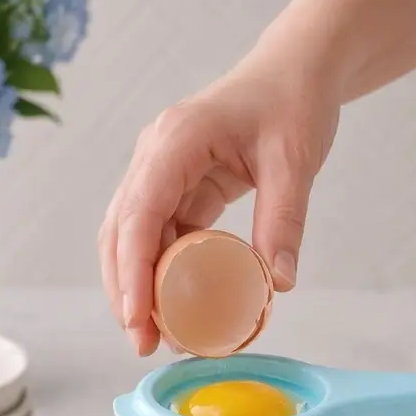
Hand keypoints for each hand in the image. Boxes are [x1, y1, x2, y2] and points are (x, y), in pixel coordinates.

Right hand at [98, 43, 340, 355]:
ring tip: (154, 337)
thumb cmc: (293, 103)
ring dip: (137, 288)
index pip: (139, 213)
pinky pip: (157, 238)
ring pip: (130, 239)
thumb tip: (277, 285)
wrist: (295, 72)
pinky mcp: (174, 188)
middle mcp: (155, 157)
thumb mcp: (295, 161)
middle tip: (142, 344)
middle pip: (120, 232)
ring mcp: (160, 173)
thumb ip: (284, 221)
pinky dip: (161, 276)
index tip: (137, 319)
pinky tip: (174, 309)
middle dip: (124, 291)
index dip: (133, 271)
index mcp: (176, 141)